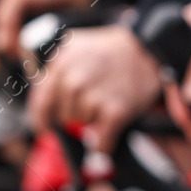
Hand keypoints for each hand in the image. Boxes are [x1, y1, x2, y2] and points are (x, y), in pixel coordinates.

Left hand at [26, 24, 162, 146]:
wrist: (149, 51)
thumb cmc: (113, 51)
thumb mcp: (77, 46)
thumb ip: (56, 69)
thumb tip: (42, 103)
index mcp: (61, 63)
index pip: (41, 103)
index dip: (42, 120)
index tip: (45, 128)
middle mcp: (74, 80)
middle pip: (64, 117)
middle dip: (76, 115)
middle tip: (94, 102)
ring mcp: (94, 96)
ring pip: (82, 126)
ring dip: (94, 122)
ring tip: (108, 102)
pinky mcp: (115, 112)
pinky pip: (101, 142)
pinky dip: (104, 144)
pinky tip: (108, 136)